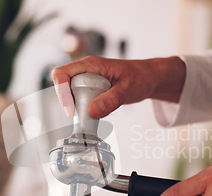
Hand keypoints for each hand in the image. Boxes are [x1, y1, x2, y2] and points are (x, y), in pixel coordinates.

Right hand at [51, 56, 184, 116]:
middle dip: (70, 103)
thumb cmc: (141, 77)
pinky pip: (81, 99)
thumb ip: (111, 100)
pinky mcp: (91, 89)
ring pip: (71, 95)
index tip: (71, 109)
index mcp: (91, 65)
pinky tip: (100, 111)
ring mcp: (87, 80)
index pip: (62, 73)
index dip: (61, 91)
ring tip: (96, 113)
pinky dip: (86, 109)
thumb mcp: (128, 89)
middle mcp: (85, 70)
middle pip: (64, 86)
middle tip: (85, 115)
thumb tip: (93, 111)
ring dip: (78, 107)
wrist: (149, 78)